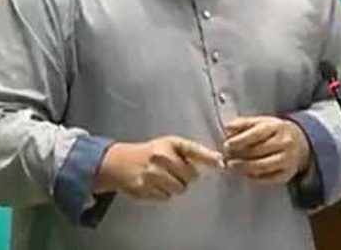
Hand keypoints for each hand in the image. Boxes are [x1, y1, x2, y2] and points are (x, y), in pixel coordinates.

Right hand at [95, 136, 222, 200]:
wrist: (119, 162)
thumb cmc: (148, 153)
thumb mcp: (167, 144)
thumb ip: (188, 152)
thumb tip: (215, 161)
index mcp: (168, 144)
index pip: (193, 149)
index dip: (208, 157)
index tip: (220, 162)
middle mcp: (161, 157)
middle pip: (190, 175)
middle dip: (186, 176)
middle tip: (175, 171)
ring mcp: (153, 174)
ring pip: (179, 188)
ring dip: (175, 186)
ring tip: (164, 177)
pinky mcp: (146, 189)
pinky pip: (166, 196)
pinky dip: (163, 193)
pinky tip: (155, 184)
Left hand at [223, 116, 310, 185]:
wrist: (301, 142)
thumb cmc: (276, 131)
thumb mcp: (262, 121)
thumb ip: (243, 123)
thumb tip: (227, 128)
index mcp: (277, 127)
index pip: (258, 134)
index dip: (241, 140)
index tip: (227, 145)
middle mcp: (285, 143)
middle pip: (259, 151)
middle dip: (239, 156)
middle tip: (225, 157)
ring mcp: (288, 160)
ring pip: (263, 167)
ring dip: (244, 168)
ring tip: (231, 166)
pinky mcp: (288, 174)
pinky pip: (269, 179)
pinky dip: (254, 177)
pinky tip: (244, 173)